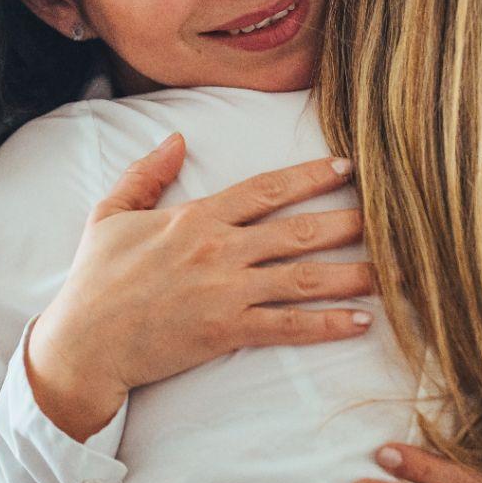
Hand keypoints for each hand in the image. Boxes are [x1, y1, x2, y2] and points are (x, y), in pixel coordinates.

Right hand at [26, 137, 373, 439]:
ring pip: (304, 278)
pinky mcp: (227, 332)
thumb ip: (145, 175)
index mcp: (194, 218)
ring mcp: (226, 292)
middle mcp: (218, 250)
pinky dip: (328, 324)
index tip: (346, 168)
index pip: (265, 190)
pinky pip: (289, 327)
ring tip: (398, 271)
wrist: (83, 343)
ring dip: (355, 273)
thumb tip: (176, 138)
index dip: (309, 177)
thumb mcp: (109, 215)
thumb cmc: (94, 281)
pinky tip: (362, 320)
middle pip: (299, 231)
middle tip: (395, 217)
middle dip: (351, 222)